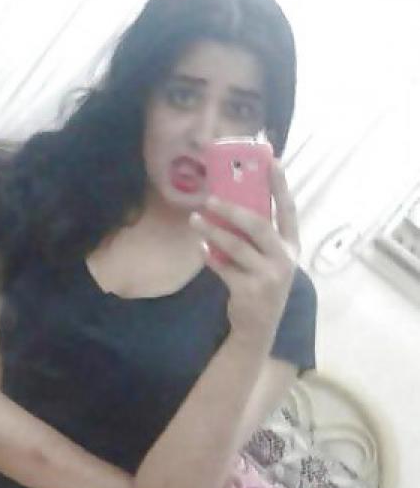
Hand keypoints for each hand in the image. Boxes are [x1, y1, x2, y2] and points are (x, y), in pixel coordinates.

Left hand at [190, 161, 299, 346]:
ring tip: (195, 220)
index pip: (289, 210)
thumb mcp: (269, 260)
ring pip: (237, 246)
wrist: (258, 328)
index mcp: (292, 247)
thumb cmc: (261, 286)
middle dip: (233, 209)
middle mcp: (284, 259)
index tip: (272, 160)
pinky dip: (211, 257)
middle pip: (258, 225)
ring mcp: (268, 276)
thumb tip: (232, 204)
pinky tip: (201, 248)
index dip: (281, 185)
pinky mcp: (249, 291)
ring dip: (213, 231)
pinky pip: (224, 268)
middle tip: (210, 199)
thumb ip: (259, 238)